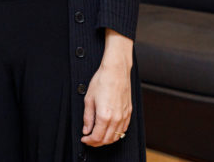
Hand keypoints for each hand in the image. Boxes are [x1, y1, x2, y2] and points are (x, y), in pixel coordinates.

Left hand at [81, 30, 132, 146]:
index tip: (84, 139)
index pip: (97, 137)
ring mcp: (124, 116)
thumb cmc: (102, 81)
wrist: (115, 71)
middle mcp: (116, 118)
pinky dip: (116, 133)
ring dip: (107, 140)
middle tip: (89, 140)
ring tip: (98, 136)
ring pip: (117, 136)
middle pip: (107, 139)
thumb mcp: (88, 99)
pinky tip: (110, 130)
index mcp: (105, 116)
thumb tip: (86, 129)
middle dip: (97, 142)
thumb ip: (87, 117)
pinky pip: (124, 129)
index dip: (89, 141)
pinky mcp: (129, 113)